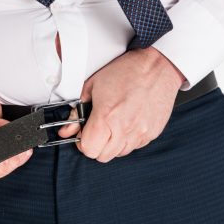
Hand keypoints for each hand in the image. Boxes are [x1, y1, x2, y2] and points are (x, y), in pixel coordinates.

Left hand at [58, 47, 185, 161]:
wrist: (156, 66)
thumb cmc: (125, 72)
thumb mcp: (92, 86)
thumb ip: (77, 111)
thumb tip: (67, 130)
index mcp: (106, 117)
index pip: (88, 150)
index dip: (83, 142)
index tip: (85, 133)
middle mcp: (124, 129)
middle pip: (103, 156)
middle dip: (96, 145)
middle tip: (98, 129)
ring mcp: (140, 133)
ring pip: (119, 153)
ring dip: (112, 144)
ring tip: (114, 124)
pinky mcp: (152, 133)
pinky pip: (135, 147)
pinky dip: (128, 140)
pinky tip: (127, 123)